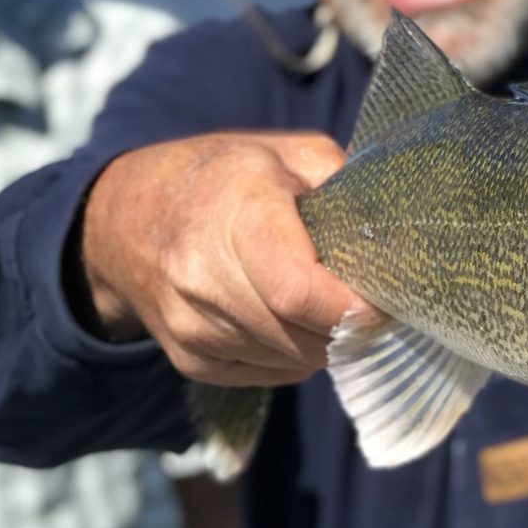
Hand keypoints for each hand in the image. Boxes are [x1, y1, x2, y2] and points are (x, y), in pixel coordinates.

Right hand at [75, 132, 367, 386]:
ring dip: (330, 341)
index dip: (353, 308)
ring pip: (295, 361)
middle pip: (305, 335)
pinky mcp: (192, 361)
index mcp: (236, 213)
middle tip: (379, 302)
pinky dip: (300, 354)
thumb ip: (344, 183)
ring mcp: (192, 327)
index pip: (298, 291)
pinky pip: (273, 373)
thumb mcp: (287, 153)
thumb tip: (402, 229)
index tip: (389, 300)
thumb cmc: (222, 177)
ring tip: (337, 302)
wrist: (125, 219)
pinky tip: (297, 318)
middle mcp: (204, 276)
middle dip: (355, 327)